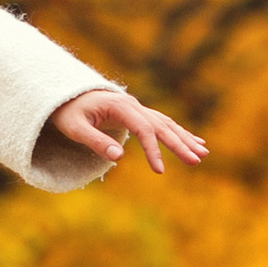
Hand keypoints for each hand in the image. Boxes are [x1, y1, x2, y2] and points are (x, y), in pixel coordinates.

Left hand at [52, 86, 206, 175]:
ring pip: (166, 124)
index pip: (143, 129)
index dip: (153, 150)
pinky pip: (162, 124)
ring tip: (203, 153)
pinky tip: (194, 141)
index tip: (160, 171)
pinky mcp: (137, 113)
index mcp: (119, 106)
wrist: (64, 95)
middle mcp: (132, 104)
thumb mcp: (75, 128)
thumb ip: (96, 141)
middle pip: (161, 125)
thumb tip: (120, 157)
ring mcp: (136, 108)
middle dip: (180, 144)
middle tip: (198, 160)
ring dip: (185, 138)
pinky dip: (178, 133)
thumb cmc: (67, 113)